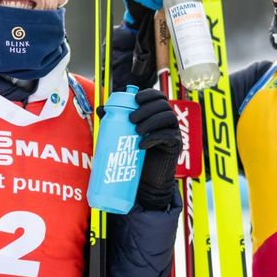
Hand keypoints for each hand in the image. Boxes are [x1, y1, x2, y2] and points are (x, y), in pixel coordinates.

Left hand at [127, 88, 181, 209]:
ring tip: (136, 131)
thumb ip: (115, 122)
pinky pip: (169, 136)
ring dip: (151, 120)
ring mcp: (173, 132)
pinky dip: (155, 137)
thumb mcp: (125, 137)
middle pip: (163, 104)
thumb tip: (100, 109)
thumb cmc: (136, 157)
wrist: (147, 181)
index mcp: (156, 114)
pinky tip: (142, 144)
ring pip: (168, 116)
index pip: (157, 96)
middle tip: (131, 119)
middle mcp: (167, 121)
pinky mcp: (176, 145)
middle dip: (147, 108)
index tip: (135, 99)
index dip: (148, 94)